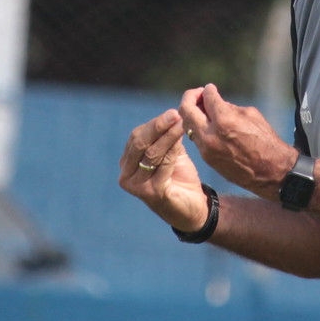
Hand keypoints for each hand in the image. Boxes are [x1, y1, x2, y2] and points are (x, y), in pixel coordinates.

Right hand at [118, 107, 209, 232]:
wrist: (192, 208)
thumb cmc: (179, 178)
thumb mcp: (171, 154)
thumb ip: (166, 137)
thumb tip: (171, 115)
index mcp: (127, 163)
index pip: (136, 137)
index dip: (154, 124)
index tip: (173, 112)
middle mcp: (126, 175)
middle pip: (140, 144)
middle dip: (158, 127)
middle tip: (175, 114)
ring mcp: (137, 186)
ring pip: (152, 154)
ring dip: (168, 136)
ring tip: (182, 123)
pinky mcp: (151, 193)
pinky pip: (163, 166)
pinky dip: (173, 151)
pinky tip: (181, 140)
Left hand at [179, 84, 297, 198]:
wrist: (271, 172)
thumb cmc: (266, 141)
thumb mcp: (251, 115)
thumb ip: (229, 107)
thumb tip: (214, 103)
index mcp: (225, 120)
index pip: (207, 97)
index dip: (208, 90)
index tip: (210, 89)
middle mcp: (211, 135)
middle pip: (186, 109)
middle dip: (190, 97)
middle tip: (199, 95)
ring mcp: (206, 148)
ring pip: (187, 125)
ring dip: (192, 113)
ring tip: (202, 110)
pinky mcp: (207, 158)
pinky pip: (196, 138)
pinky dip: (199, 128)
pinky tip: (208, 125)